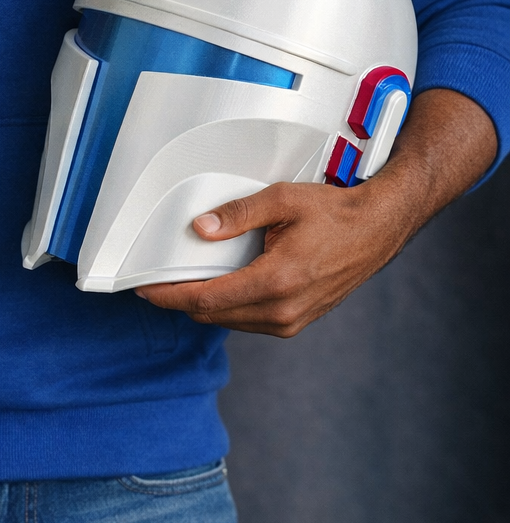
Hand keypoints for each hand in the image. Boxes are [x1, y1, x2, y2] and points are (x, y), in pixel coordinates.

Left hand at [137, 87, 496, 336]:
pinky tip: (219, 286)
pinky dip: (227, 306)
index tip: (144, 288)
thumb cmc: (335, 212)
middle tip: (155, 282)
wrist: (378, 228)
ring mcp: (291, 321)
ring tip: (183, 281)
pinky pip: (248, 321)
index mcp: (276, 282)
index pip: (205, 299)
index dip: (168, 296)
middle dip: (180, 301)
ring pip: (229, 321)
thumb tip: (201, 228)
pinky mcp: (296, 322)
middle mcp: (282, 311)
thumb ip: (238, 214)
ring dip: (203, 305)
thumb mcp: (283, 200)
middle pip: (212, 315)